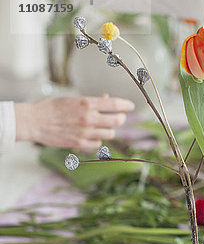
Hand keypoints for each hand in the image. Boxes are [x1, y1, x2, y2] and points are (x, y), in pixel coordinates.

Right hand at [15, 94, 134, 149]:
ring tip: (103, 127)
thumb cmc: (51, 108)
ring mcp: (85, 132)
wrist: (34, 122)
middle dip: (121, 118)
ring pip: (110, 134)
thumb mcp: (71, 99)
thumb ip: (90, 101)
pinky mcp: (79, 144)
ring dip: (109, 130)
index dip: (126, 105)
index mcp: (87, 103)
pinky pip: (98, 144)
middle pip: (117, 121)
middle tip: (119, 117)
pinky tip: (91, 136)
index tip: (131, 106)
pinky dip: (97, 140)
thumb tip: (107, 99)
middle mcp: (88, 118)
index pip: (114, 104)